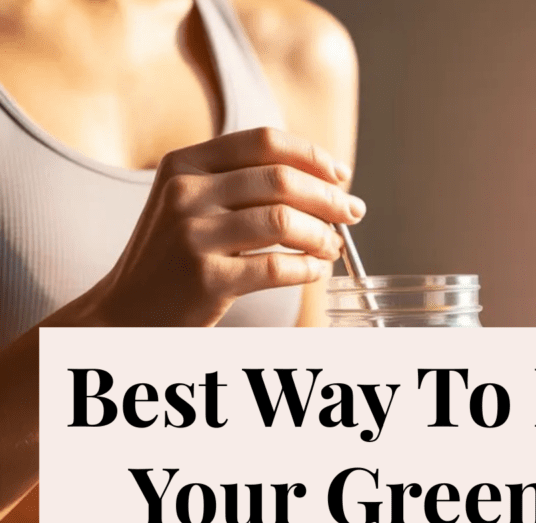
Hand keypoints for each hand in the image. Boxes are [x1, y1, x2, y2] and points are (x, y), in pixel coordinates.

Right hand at [84, 127, 364, 326]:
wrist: (125, 310)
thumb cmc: (170, 259)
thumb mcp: (189, 205)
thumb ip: (238, 185)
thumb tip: (319, 184)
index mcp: (184, 164)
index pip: (263, 141)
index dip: (311, 155)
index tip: (340, 175)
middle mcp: (185, 193)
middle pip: (280, 180)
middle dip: (329, 198)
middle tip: (353, 214)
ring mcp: (193, 236)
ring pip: (283, 221)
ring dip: (322, 234)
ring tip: (332, 247)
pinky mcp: (206, 279)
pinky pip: (277, 267)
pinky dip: (307, 268)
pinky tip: (315, 271)